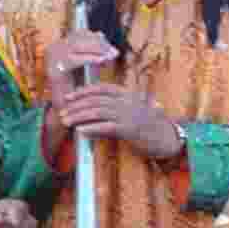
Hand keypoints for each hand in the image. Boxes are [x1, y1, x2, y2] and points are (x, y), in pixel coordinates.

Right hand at [44, 32, 118, 111]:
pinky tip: (102, 61)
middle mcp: (52, 49)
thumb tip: (101, 34)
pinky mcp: (55, 71)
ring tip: (110, 56)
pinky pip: (76, 60)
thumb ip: (90, 50)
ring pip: (78, 46)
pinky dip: (90, 59)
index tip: (107, 42)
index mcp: (58, 45)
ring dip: (96, 50)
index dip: (94, 37)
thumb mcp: (84, 64)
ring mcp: (52, 60)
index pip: (78, 34)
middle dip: (98, 44)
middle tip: (113, 51)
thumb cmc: (76, 87)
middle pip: (79, 38)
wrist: (65, 110)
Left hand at [58, 84, 182, 159]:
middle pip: (96, 99)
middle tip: (61, 112)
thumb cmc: (149, 127)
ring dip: (79, 116)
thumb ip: (115, 110)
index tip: (68, 97)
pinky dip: (91, 128)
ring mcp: (128, 114)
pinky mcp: (129, 129)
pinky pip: (106, 127)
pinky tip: (80, 131)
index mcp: (127, 94)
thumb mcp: (132, 112)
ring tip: (66, 122)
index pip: (101, 88)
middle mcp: (127, 101)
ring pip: (97, 111)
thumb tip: (94, 113)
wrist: (167, 138)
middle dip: (76, 105)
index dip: (83, 91)